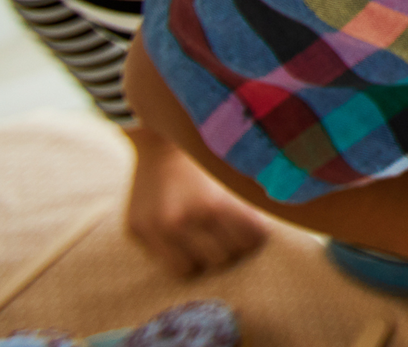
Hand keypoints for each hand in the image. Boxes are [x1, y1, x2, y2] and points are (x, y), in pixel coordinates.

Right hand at [123, 123, 269, 277]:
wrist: (162, 137)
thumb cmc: (209, 157)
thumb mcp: (235, 175)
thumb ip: (249, 205)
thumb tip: (270, 234)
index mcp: (214, 205)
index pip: (250, 241)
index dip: (255, 233)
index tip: (254, 225)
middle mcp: (183, 220)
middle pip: (223, 259)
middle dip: (231, 247)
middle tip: (231, 233)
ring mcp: (156, 229)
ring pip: (191, 269)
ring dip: (203, 257)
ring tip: (208, 240)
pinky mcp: (137, 230)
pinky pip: (165, 263)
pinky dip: (178, 256)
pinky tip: (186, 240)